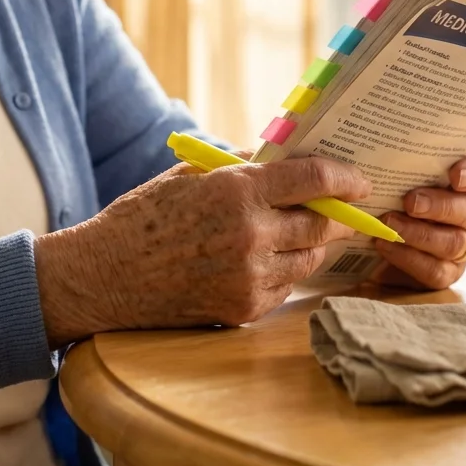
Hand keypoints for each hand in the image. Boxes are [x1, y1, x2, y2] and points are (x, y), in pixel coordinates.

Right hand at [34, 157, 369, 345]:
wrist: (104, 276)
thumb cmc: (144, 217)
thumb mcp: (192, 174)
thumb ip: (245, 166)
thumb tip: (291, 157)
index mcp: (236, 191)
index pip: (315, 179)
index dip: (347, 177)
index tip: (361, 180)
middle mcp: (250, 235)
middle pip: (323, 224)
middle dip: (339, 215)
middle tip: (346, 208)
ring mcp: (249, 276)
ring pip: (310, 258)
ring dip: (313, 244)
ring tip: (300, 232)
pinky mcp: (244, 307)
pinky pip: (286, 286)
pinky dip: (285, 270)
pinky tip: (266, 259)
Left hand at [367, 153, 465, 290]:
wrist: (373, 233)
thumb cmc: (390, 190)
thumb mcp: (396, 169)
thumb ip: (401, 156)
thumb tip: (381, 142)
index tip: (455, 175)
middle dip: (440, 206)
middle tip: (411, 201)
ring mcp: (464, 244)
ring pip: (455, 243)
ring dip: (420, 233)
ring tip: (390, 223)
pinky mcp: (447, 272)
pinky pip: (437, 270)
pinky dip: (409, 258)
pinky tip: (385, 244)